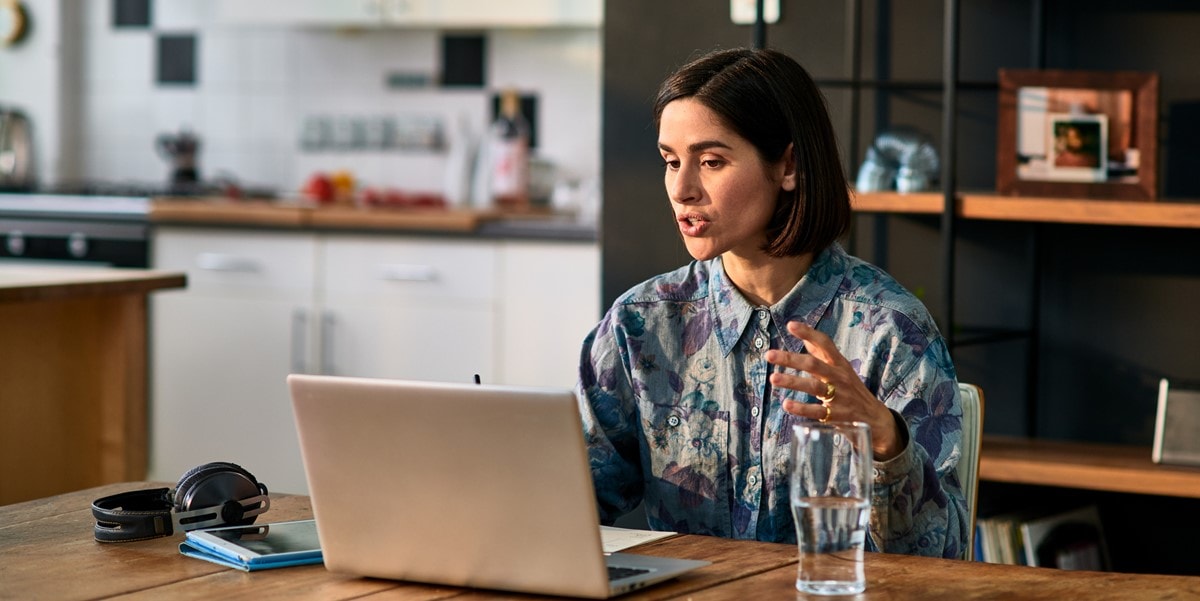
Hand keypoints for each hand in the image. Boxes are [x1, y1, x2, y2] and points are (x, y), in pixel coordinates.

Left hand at [765, 321, 902, 459]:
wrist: (875, 418)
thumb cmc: (852, 389)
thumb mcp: (841, 369)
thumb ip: (823, 355)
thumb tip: (806, 338)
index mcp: (839, 364)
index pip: (825, 344)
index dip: (808, 333)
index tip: (791, 325)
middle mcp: (839, 377)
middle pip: (814, 365)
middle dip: (791, 359)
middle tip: (769, 355)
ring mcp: (839, 396)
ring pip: (814, 387)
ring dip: (792, 382)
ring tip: (773, 378)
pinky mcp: (836, 416)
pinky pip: (817, 412)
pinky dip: (801, 408)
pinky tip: (786, 404)